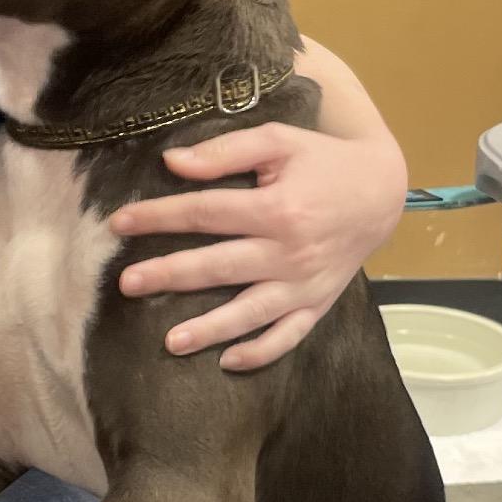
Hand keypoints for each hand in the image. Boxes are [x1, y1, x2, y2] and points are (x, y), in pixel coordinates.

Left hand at [109, 122, 406, 370]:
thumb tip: (172, 162)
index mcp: (277, 208)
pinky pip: (288, 336)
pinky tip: (227, 361)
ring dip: (209, 329)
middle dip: (168, 275)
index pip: (204, 213)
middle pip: (218, 266)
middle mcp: (289, 253)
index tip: (119, 223)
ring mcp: (306, 285)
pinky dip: (260, 352)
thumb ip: (225, 150)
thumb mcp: (277, 139)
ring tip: (169, 342)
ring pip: (250, 313)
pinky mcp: (319, 303)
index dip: (159, 217)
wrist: (382, 190)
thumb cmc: (321, 159)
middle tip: (126, 284)